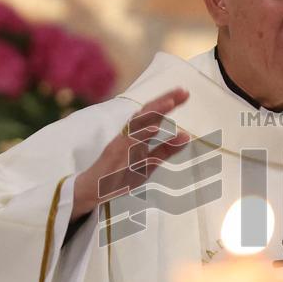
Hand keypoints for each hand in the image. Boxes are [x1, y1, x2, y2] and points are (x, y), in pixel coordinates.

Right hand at [71, 88, 190, 219]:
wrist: (95, 189)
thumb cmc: (121, 174)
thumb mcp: (149, 162)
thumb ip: (166, 150)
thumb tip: (186, 137)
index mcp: (137, 133)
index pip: (154, 114)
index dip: (168, 102)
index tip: (184, 93)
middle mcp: (130, 134)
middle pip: (148, 112)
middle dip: (165, 100)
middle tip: (183, 91)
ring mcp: (122, 142)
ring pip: (139, 123)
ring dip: (154, 111)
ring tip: (170, 102)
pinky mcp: (116, 154)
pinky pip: (129, 142)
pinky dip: (142, 133)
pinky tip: (154, 127)